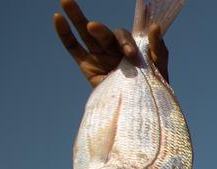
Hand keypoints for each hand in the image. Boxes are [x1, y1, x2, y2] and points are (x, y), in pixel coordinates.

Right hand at [54, 0, 168, 86]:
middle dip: (100, 31)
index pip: (122, 36)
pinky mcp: (86, 66)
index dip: (124, 42)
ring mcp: (98, 56)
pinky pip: (73, 47)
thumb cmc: (153, 89)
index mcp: (128, 46)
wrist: (139, 110)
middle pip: (103, 33)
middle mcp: (112, 48)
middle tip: (94, 27)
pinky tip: (57, 18)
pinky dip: (64, 33)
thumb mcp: (159, 68)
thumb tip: (155, 26)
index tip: (130, 55)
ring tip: (66, 1)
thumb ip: (158, 48)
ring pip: (84, 32)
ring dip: (76, 15)